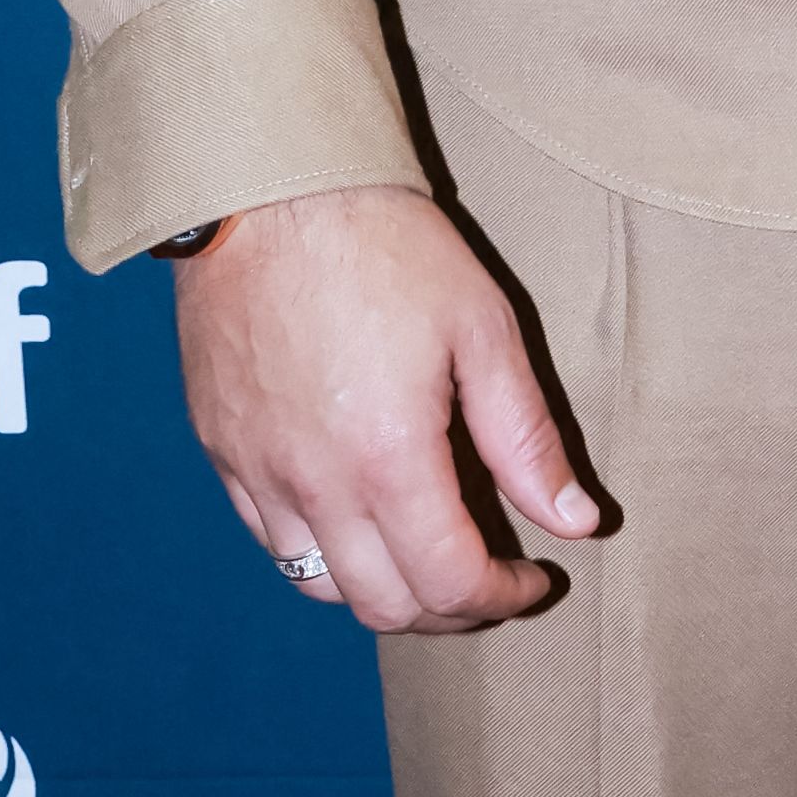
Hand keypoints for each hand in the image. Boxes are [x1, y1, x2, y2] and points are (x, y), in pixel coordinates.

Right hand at [172, 183, 603, 632]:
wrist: (268, 187)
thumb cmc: (384, 247)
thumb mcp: (483, 331)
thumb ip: (527, 440)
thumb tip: (576, 522)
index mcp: (388, 460)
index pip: (449, 585)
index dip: (503, 599)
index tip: (534, 577)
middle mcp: (313, 483)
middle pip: (384, 606)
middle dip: (449, 610)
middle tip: (488, 577)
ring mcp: (255, 470)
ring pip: (320, 587)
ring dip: (383, 590)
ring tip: (425, 554)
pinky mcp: (219, 447)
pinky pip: (271, 539)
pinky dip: (323, 553)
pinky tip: (360, 514)